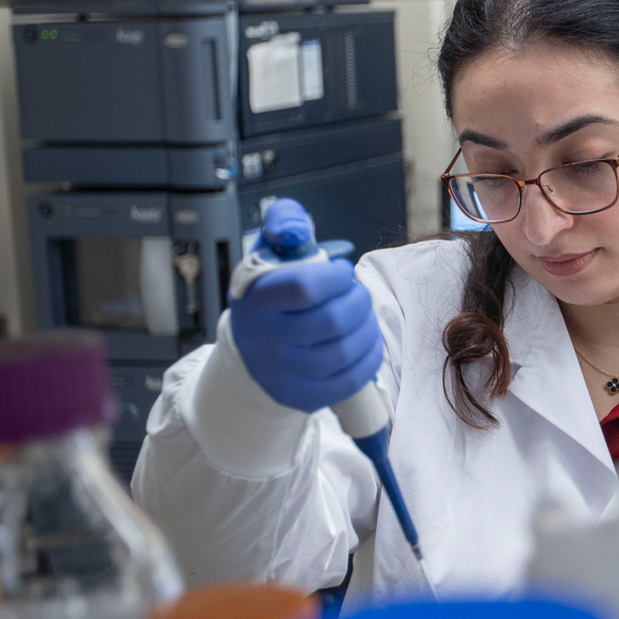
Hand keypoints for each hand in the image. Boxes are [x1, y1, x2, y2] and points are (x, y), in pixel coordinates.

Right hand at [229, 200, 382, 413]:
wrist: (249, 352)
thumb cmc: (269, 295)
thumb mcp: (268, 251)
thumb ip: (284, 222)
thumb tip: (297, 231)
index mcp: (255, 299)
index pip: (305, 287)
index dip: (337, 276)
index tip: (341, 271)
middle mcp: (263, 340)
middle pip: (333, 321)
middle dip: (359, 300)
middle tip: (357, 293)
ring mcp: (282, 373)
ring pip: (345, 351)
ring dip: (367, 327)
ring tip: (362, 315)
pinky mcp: (301, 396)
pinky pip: (351, 379)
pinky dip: (368, 355)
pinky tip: (364, 341)